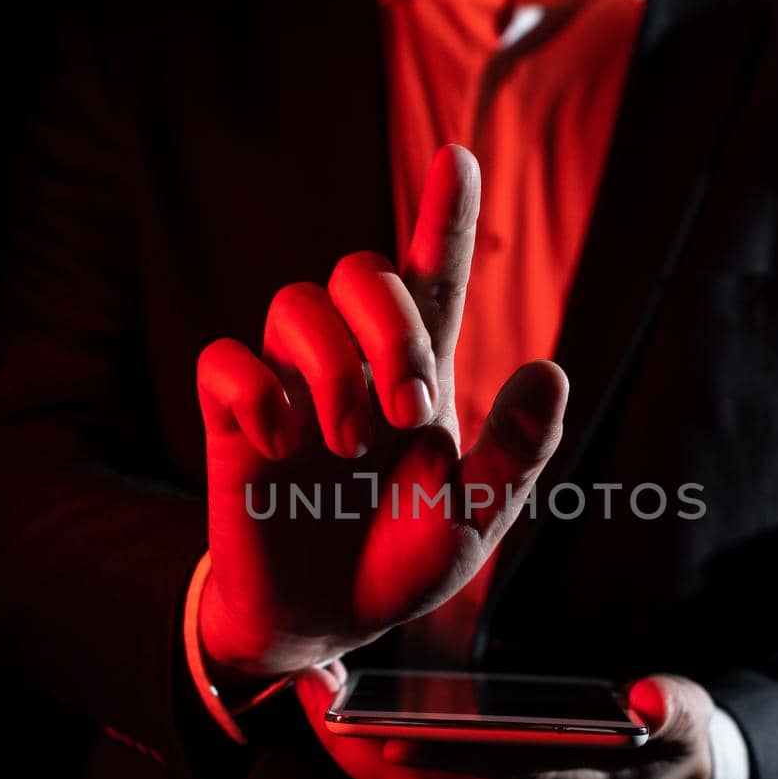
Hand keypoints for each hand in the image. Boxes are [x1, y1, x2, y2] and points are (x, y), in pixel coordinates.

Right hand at [194, 146, 569, 680]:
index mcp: (423, 374)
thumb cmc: (403, 560)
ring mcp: (291, 385)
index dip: (446, 216)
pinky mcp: (234, 418)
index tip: (459, 157)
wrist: (326, 620)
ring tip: (345, 445)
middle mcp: (356, 363)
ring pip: (292, 301)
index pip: (435, 275)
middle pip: (359, 269)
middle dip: (389, 328)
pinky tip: (282, 445)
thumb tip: (552, 368)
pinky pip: (225, 358)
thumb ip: (514, 453)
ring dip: (329, 366)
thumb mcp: (472, 520)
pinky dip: (254, 391)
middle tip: (407, 412)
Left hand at [295, 662, 715, 778]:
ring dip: (350, 755)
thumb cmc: (667, 749)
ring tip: (313, 691)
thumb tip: (648, 699)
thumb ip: (671, 709)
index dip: (423, 753)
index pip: (479, 773)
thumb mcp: (687, 722)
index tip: (373, 720)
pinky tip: (344, 718)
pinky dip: (369, 765)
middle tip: (312, 685)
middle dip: (353, 749)